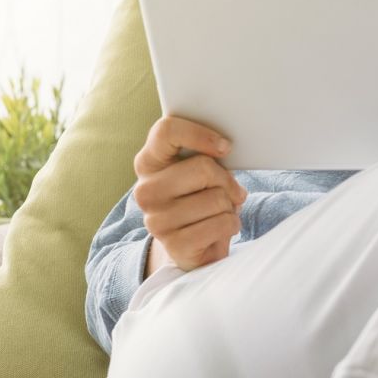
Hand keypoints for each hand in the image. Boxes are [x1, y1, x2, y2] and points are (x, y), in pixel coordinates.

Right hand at [133, 115, 245, 272]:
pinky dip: (232, 224)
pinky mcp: (174, 246)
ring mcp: (156, 221)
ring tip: (219, 212)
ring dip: (229, 205)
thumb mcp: (199, 170)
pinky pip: (221, 224)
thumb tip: (224, 147)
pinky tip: (221, 227)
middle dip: (225, 179)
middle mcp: (145, 190)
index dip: (200, 135)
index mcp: (148, 163)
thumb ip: (206, 154)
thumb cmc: (200, 197)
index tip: (226, 147)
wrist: (191, 246)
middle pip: (203, 167)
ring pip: (217, 198)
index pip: (166, 132)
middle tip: (229, 190)